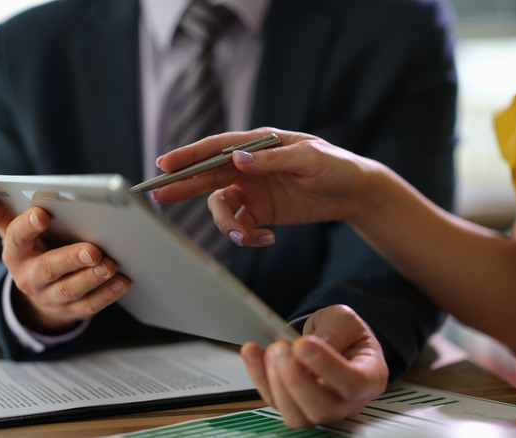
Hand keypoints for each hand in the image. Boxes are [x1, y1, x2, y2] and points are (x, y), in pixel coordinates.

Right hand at [0, 182, 130, 333]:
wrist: (39, 293)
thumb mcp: (12, 229)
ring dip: (92, 279)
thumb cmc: (32, 249)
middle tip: (93, 249)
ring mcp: (52, 296)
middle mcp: (30, 277)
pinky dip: (108, 294)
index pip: (16, 238)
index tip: (42, 213)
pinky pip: (90, 305)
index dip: (27, 226)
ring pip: (71, 290)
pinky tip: (123, 280)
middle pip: (48, 268)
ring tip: (110, 264)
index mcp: (15, 253)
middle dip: (70, 259)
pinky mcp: (72, 310)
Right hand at [152, 128, 382, 246]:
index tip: (165, 165)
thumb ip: (272, 160)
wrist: (354, 192)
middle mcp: (249, 167)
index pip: (217, 148)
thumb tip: (237, 160)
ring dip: (225, 223)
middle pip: (208, 176)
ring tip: (241, 236)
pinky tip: (268, 238)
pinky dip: (248, 236)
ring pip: (222, 207)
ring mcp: (254, 190)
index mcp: (257, 144)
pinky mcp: (263, 213)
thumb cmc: (335, 165)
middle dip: (184, 186)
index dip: (189, 156)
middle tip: (160, 196)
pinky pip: (242, 226)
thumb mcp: (308, 158)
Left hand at [240, 304, 387, 427]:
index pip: (353, 384)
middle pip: (322, 409)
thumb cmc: (346, 332)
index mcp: (370, 377)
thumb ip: (331, 334)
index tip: (303, 344)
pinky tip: (253, 353)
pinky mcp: (295, 406)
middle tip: (280, 349)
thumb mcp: (344, 320)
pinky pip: (275, 402)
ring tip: (269, 350)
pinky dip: (259, 377)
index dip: (327, 368)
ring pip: (296, 415)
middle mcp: (347, 402)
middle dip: (296, 380)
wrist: (335, 338)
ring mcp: (321, 408)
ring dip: (276, 383)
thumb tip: (305, 350)